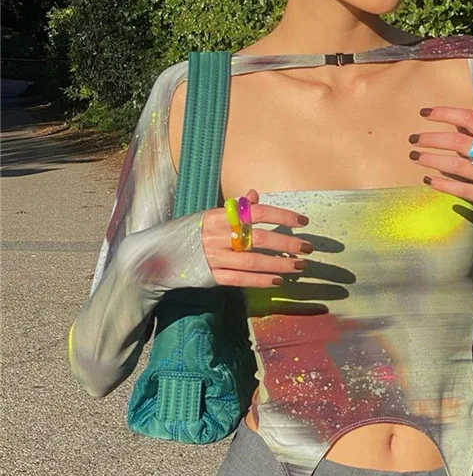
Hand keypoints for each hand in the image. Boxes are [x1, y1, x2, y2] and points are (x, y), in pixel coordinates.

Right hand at [199, 188, 313, 287]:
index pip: (256, 213)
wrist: (162, 253)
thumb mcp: (213, 215)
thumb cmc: (196, 231)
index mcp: (220, 216)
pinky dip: (260, 281)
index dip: (281, 217)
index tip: (303, 221)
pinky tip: (278, 280)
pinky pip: (240, 279)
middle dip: (286, 244)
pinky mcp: (212, 275)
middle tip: (308, 248)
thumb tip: (255, 194)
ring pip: (252, 262)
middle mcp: (218, 235)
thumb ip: (236, 207)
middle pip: (258, 239)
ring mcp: (214, 257)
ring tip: (299, 265)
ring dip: (279, 264)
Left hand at [408, 107, 472, 207]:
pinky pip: (461, 189)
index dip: (446, 114)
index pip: (470, 119)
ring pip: (457, 166)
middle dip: (432, 139)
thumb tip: (453, 121)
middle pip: (459, 142)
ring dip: (432, 160)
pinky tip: (428, 179)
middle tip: (414, 139)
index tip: (425, 113)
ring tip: (415, 157)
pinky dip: (443, 184)